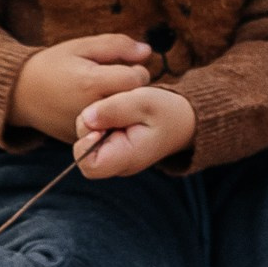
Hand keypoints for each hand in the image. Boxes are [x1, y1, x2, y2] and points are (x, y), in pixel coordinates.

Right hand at [12, 35, 152, 141]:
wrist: (19, 94)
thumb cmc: (52, 65)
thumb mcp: (81, 46)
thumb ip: (117, 46)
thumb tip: (148, 52)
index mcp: (92, 82)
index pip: (137, 78)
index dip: (136, 70)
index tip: (126, 67)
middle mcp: (91, 109)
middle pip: (134, 101)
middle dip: (132, 90)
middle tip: (118, 82)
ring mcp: (86, 128)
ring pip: (123, 119)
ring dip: (122, 107)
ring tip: (107, 95)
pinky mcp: (81, 140)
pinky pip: (109, 131)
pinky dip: (110, 121)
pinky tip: (99, 110)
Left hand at [75, 83, 197, 177]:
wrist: (185, 119)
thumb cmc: (166, 110)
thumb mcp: (143, 101)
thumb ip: (114, 108)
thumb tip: (86, 118)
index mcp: (127, 157)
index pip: (88, 165)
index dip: (85, 143)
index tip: (99, 125)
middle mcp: (118, 164)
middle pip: (83, 152)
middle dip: (89, 128)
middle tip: (111, 112)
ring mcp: (115, 158)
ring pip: (86, 143)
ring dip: (95, 123)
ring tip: (118, 111)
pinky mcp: (113, 149)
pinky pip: (94, 138)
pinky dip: (100, 124)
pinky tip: (116, 116)